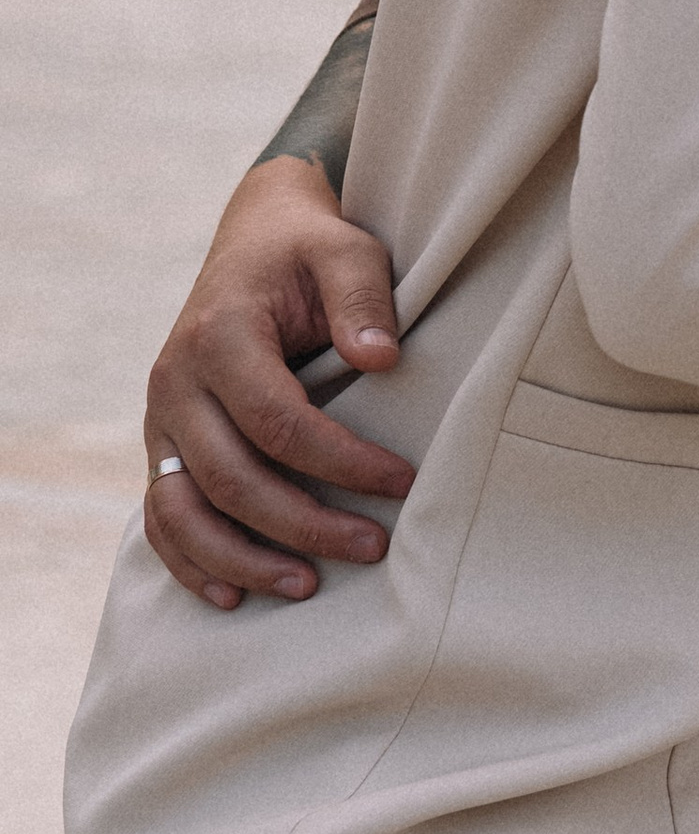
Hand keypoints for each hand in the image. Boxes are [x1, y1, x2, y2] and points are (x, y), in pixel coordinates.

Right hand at [141, 159, 414, 609]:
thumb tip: (381, 360)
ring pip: (183, 511)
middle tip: (372, 547)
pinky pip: (161, 516)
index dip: (340, 461)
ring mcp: (161, 420)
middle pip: (231, 477)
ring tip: (307, 587)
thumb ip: (363, 296)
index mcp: (219, 336)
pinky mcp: (162, 445)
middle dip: (303, 523)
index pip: (277, 421)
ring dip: (242, 559)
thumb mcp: (345, 249)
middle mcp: (176, 383)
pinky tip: (233, 595)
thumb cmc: (308, 249)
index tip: (402, 482)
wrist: (255, 239)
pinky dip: (190, 560)